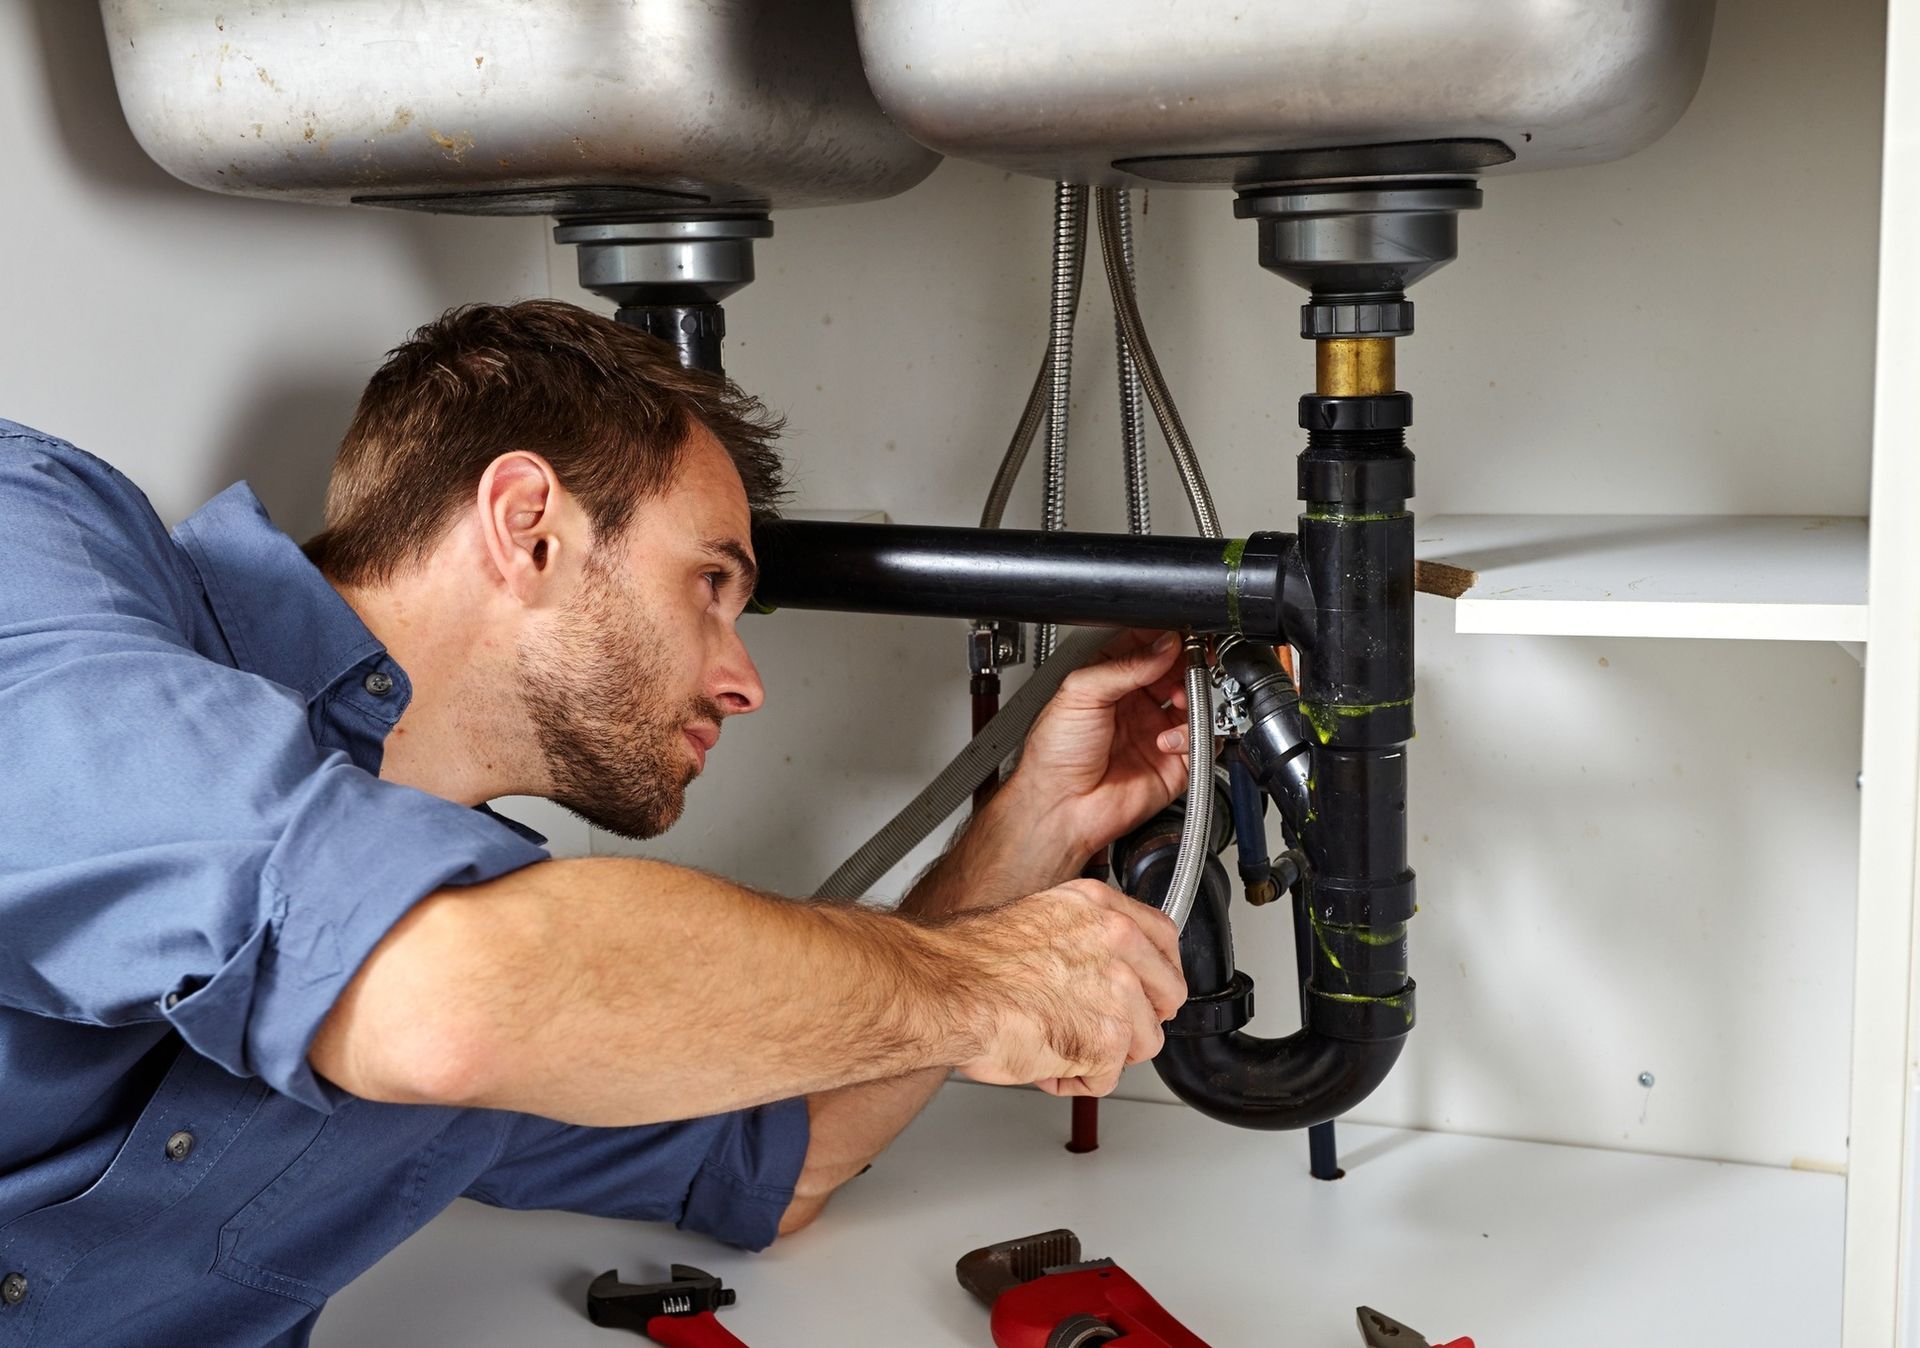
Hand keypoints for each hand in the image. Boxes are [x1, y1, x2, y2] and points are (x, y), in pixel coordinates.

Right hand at [947, 879, 1185, 1095]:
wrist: (944, 991)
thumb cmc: (971, 964)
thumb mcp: (1040, 918)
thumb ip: (1084, 937)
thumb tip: (1101, 964)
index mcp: (1101, 907)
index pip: (1166, 939)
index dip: (1158, 974)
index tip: (1149, 990)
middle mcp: (1117, 942)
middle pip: (1167, 994)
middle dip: (1138, 1020)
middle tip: (1101, 1027)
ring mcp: (1117, 991)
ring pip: (1143, 1042)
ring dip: (1104, 1054)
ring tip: (1059, 1042)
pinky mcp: (1105, 1040)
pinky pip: (1106, 1078)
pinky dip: (1075, 1082)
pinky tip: (1045, 1061)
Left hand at [991, 631, 1195, 884]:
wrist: (1060, 807)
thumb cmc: (1054, 756)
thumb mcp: (1080, 692)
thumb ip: (1125, 665)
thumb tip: (1164, 644)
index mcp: (1112, 680)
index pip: (1147, 646)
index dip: (1166, 636)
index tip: (1182, 632)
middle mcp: (1137, 703)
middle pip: (1179, 671)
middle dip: (1190, 664)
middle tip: (1195, 660)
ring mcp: (1156, 730)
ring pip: (1196, 702)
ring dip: (1193, 697)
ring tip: (1179, 699)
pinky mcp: (1174, 762)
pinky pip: (1202, 741)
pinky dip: (1192, 735)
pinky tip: (1166, 740)